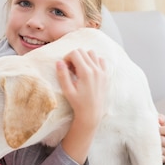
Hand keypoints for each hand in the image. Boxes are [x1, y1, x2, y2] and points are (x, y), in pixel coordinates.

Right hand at [56, 49, 107, 164]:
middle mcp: (96, 70)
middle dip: (74, 57)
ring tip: (79, 69)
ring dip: (84, 57)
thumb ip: (63, 75)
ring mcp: (102, 71)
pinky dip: (94, 61)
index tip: (65, 67)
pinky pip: (101, 60)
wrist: (92, 113)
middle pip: (82, 51)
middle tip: (70, 69)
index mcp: (86, 72)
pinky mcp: (105, 75)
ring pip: (92, 53)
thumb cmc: (78, 103)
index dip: (67, 58)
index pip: (75, 53)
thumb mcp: (67, 91)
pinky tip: (89, 70)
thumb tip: (59, 62)